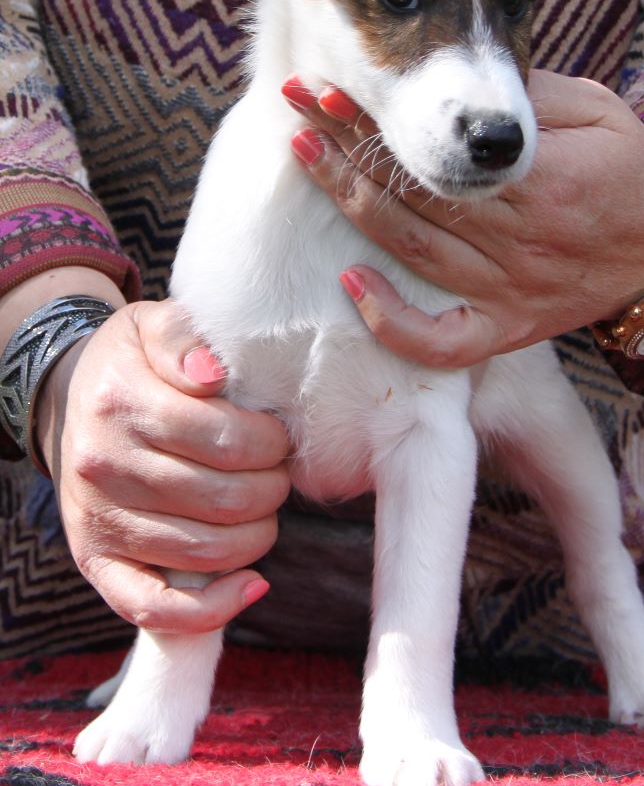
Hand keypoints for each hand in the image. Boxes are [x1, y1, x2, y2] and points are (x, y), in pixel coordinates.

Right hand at [37, 299, 290, 632]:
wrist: (74, 398)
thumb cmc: (134, 363)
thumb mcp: (153, 325)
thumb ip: (184, 337)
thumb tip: (213, 372)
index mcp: (121, 402)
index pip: (226, 439)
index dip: (272, 443)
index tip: (280, 435)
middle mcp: (104, 465)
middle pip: (224, 499)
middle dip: (272, 488)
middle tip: (278, 472)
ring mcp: (98, 519)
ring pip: (204, 551)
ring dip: (257, 534)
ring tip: (264, 507)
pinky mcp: (96, 561)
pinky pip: (155, 607)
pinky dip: (211, 608)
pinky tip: (252, 585)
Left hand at [284, 70, 643, 366]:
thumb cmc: (629, 170)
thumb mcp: (596, 112)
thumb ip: (528, 101)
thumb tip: (454, 85)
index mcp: (544, 181)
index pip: (441, 149)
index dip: (382, 119)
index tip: (333, 88)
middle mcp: (520, 241)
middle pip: (416, 194)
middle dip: (349, 146)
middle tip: (298, 107)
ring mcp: (509, 291)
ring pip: (416, 252)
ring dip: (353, 205)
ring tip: (306, 158)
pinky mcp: (507, 328)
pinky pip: (444, 342)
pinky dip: (396, 324)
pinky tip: (352, 285)